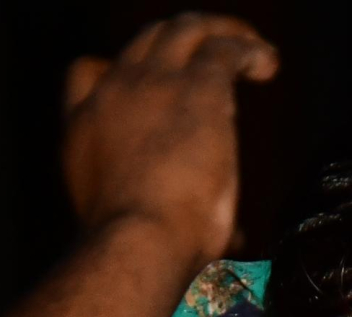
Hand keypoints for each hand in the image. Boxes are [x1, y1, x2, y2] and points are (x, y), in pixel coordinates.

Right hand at [61, 14, 279, 257]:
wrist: (139, 242)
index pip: (88, 72)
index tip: (152, 89)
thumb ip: (173, 220)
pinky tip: (268, 66)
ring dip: (221, 33)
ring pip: (186, 29)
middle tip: (215, 59)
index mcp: (84, 127)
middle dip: (182, 42)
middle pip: (145, 41)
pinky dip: (250, 50)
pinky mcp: (197, 87)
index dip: (121, 71)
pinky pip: (226, 48)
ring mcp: (153, 83)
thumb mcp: (133, 226)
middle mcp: (113, 92)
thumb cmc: (140, 252)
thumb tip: (225, 243)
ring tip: (252, 52)